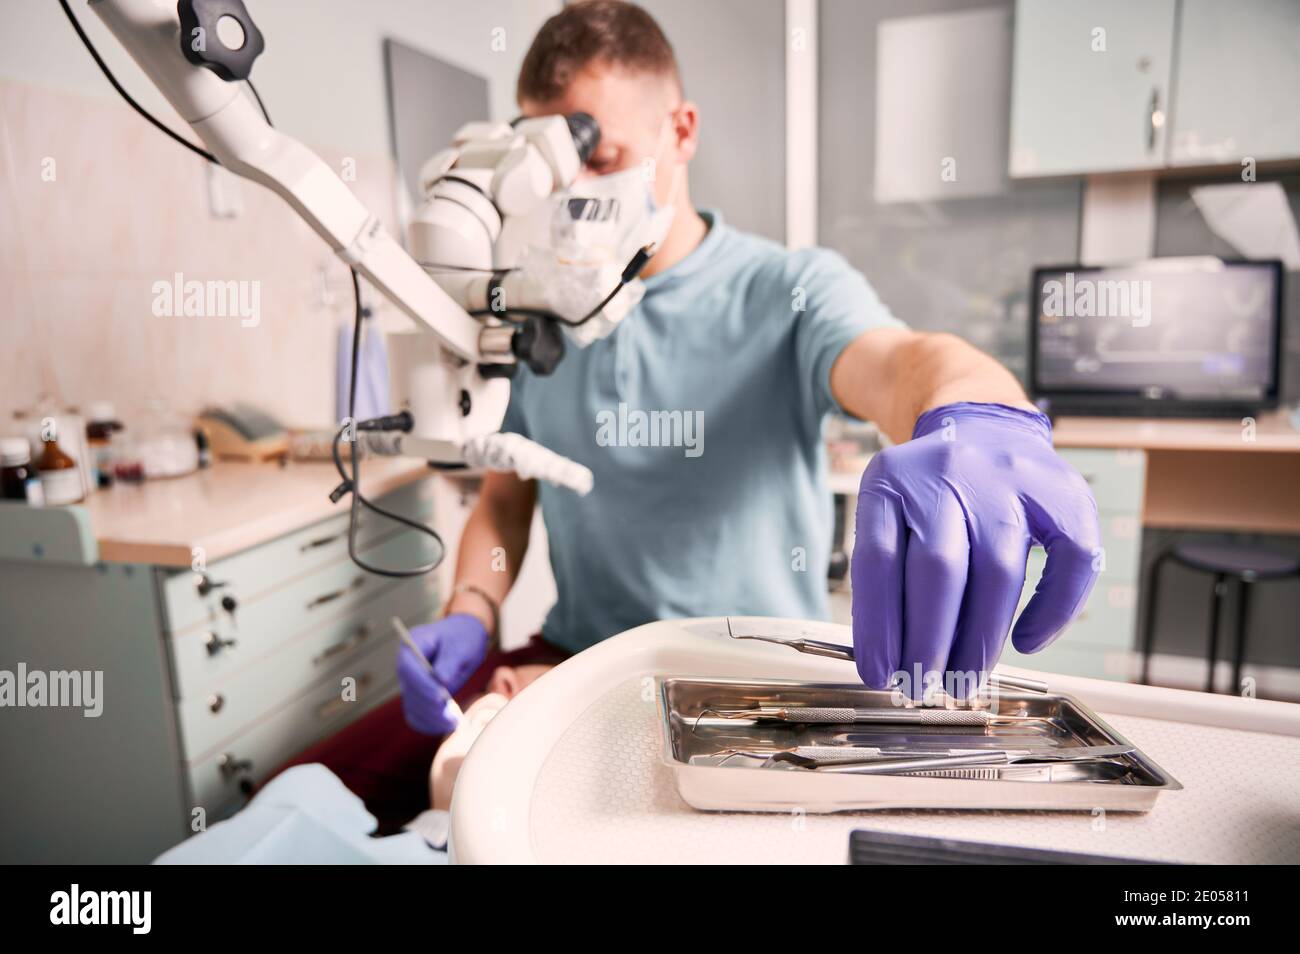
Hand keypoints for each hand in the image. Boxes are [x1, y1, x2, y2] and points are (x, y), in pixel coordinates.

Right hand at [396, 614, 489, 734]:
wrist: (463, 638)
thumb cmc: (463, 638)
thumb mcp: (462, 645)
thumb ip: (451, 661)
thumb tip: (441, 681)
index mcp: (412, 644)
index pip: (409, 668)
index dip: (423, 685)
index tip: (442, 697)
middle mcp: (406, 664)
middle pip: (409, 690)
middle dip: (430, 706)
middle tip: (453, 717)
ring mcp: (409, 681)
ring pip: (412, 706)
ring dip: (432, 718)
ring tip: (455, 723)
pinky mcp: (416, 696)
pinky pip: (416, 714)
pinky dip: (429, 724)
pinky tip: (447, 726)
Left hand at [850, 402, 1099, 698]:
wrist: (983, 427)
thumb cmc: (931, 493)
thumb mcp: (888, 511)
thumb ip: (882, 575)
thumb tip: (885, 659)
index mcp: (893, 478)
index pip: (879, 560)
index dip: (878, 625)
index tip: (878, 672)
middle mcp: (951, 473)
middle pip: (939, 567)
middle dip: (929, 640)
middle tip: (922, 687)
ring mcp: (1011, 481)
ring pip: (999, 571)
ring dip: (980, 638)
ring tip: (964, 678)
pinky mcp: (1064, 496)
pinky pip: (1069, 560)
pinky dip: (1052, 611)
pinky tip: (1028, 642)